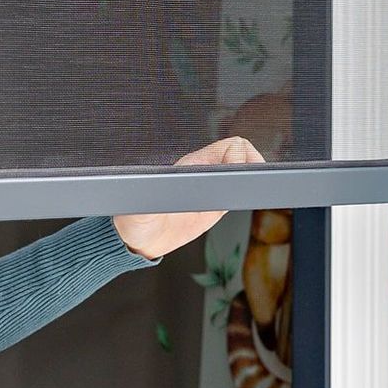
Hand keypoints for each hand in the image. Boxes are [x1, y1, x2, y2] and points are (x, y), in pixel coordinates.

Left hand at [112, 136, 265, 259]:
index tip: (239, 175)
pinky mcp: (215, 205)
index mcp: (191, 166)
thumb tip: (159, 190)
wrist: (140, 241)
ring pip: (242, 169)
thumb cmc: (136, 221)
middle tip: (252, 182)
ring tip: (251, 189)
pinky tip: (244, 200)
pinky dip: (247, 191)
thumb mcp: (142, 210)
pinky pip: (238, 190)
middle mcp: (203, 173)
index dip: (240, 157)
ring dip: (252, 176)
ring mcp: (210, 188)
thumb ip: (152, 199)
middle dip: (252, 164)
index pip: (228, 146)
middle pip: (241, 154)